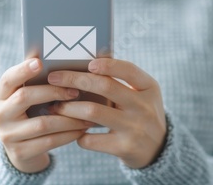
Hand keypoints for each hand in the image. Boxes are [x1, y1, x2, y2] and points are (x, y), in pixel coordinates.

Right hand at [0, 58, 92, 172]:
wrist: (22, 150)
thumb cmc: (31, 114)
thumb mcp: (28, 98)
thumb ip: (37, 82)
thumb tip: (59, 60)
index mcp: (0, 95)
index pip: (8, 79)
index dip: (22, 70)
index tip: (40, 62)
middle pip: (24, 97)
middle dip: (53, 92)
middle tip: (76, 92)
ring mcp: (8, 135)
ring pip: (42, 123)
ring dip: (68, 118)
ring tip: (87, 114)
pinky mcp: (20, 152)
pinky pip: (49, 142)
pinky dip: (68, 135)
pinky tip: (81, 130)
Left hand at [47, 58, 166, 168]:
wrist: (158, 149)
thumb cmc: (140, 113)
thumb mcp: (141, 94)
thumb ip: (121, 81)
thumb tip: (83, 65)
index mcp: (149, 88)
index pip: (129, 70)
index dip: (108, 65)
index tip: (88, 63)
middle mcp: (144, 106)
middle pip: (105, 87)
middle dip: (75, 80)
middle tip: (54, 79)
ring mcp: (134, 128)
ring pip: (93, 112)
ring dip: (69, 108)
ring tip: (56, 106)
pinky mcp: (124, 147)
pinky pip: (92, 139)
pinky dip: (78, 134)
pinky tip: (73, 131)